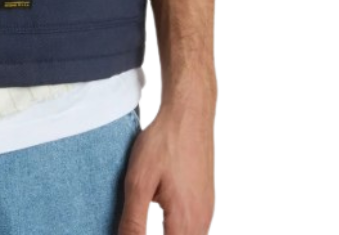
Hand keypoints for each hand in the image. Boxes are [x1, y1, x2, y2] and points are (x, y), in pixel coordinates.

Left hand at [118, 99, 214, 234]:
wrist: (189, 115)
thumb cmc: (164, 143)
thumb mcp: (139, 181)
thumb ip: (134, 220)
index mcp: (185, 221)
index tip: (132, 231)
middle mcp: (202, 222)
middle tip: (135, 225)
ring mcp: (206, 211)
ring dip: (168, 233)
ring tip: (142, 222)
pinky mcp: (205, 201)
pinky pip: (193, 227)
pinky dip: (175, 228)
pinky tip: (160, 210)